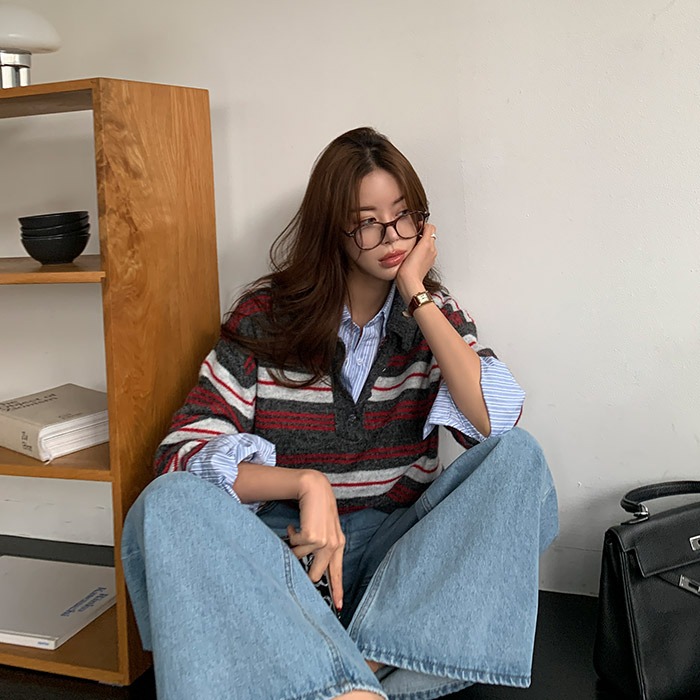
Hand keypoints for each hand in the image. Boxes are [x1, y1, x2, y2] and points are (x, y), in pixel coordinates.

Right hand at [288, 470, 345, 610]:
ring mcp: (324, 541)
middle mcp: (334, 545)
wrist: (315, 489)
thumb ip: (322, 548)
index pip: (338, 572)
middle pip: (316, 574)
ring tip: (297, 532)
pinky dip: (291, 536)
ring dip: (295, 546)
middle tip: (295, 566)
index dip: (338, 590)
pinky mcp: (313, 536)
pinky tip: (294, 526)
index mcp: (339, 544)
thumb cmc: (317, 509)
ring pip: (301, 558)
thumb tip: (311, 569)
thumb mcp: (324, 529)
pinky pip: (294, 546)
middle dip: (304, 574)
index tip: (339, 606)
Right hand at [396, 223, 437, 302]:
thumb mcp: (416, 245)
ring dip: (420, 243)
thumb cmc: (410, 268)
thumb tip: (424, 226)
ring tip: (411, 246)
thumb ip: (422, 234)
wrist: (409, 282)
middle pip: (429, 236)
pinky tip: (412, 255)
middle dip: (421, 234)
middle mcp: (432, 251)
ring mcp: (430, 258)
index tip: (416, 227)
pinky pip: (425, 253)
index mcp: (429, 244)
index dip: (423, 225)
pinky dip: (420, 251)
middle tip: (412, 236)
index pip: (430, 228)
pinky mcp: (427, 264)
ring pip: (427, 245)